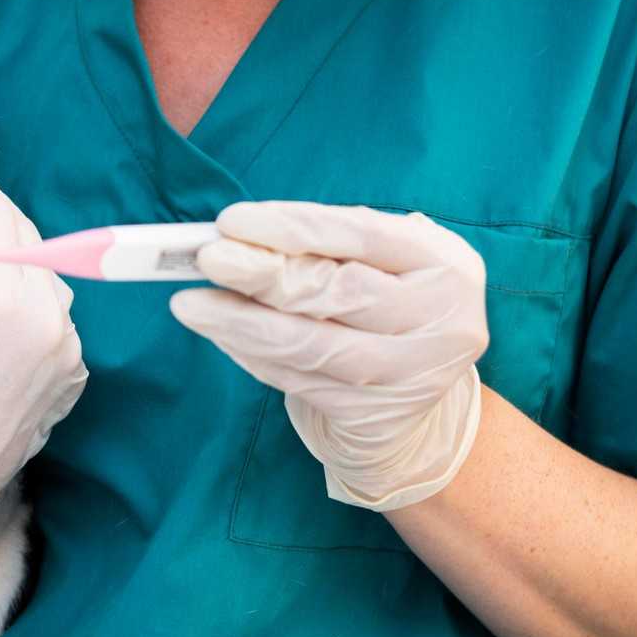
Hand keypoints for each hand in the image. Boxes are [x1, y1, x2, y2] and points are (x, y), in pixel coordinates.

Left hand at [170, 201, 487, 511]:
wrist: (420, 406)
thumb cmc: (389, 307)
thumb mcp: (383, 263)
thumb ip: (325, 246)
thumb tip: (238, 234)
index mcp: (445, 263)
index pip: (363, 235)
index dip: (294, 228)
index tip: (233, 221)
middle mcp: (441, 320)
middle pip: (340, 292)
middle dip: (264, 273)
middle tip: (208, 258)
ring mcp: (411, 375)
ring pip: (312, 345)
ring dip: (242, 322)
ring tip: (191, 304)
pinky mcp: (373, 415)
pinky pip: (298, 380)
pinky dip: (252, 355)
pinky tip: (221, 334)